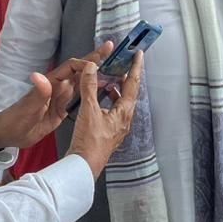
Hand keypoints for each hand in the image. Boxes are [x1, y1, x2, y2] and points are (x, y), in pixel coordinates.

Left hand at [0, 41, 113, 150]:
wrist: (11, 134)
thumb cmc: (17, 119)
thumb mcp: (28, 107)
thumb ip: (37, 92)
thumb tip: (39, 76)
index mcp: (51, 82)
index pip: (72, 67)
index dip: (86, 63)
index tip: (100, 63)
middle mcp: (58, 86)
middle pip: (80, 70)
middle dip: (96, 59)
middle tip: (111, 48)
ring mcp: (61, 97)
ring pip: (83, 82)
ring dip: (97, 74)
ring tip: (114, 69)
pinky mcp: (63, 108)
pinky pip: (81, 97)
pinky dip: (93, 91)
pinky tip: (103, 92)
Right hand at [66, 51, 142, 178]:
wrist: (83, 166)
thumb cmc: (89, 142)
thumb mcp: (89, 110)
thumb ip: (90, 87)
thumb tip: (91, 67)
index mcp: (124, 112)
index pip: (132, 84)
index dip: (136, 68)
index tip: (138, 55)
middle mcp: (124, 120)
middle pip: (128, 93)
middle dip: (125, 77)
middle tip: (121, 64)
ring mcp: (117, 127)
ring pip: (120, 103)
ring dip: (115, 89)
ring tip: (107, 79)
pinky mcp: (108, 132)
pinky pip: (112, 111)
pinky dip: (108, 100)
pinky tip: (98, 100)